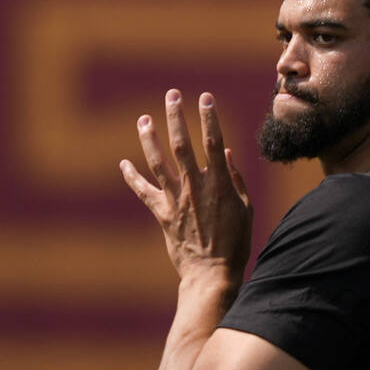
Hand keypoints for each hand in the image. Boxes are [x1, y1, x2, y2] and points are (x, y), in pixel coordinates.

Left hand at [120, 89, 253, 291]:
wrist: (211, 274)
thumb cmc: (235, 243)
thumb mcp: (246, 209)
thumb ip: (236, 179)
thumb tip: (225, 154)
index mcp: (220, 184)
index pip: (213, 142)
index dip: (209, 117)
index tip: (205, 97)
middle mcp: (195, 187)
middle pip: (181, 144)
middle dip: (175, 117)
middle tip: (170, 95)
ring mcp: (176, 200)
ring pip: (158, 162)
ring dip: (149, 138)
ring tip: (142, 119)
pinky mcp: (162, 214)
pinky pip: (143, 192)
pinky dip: (132, 177)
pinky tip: (123, 163)